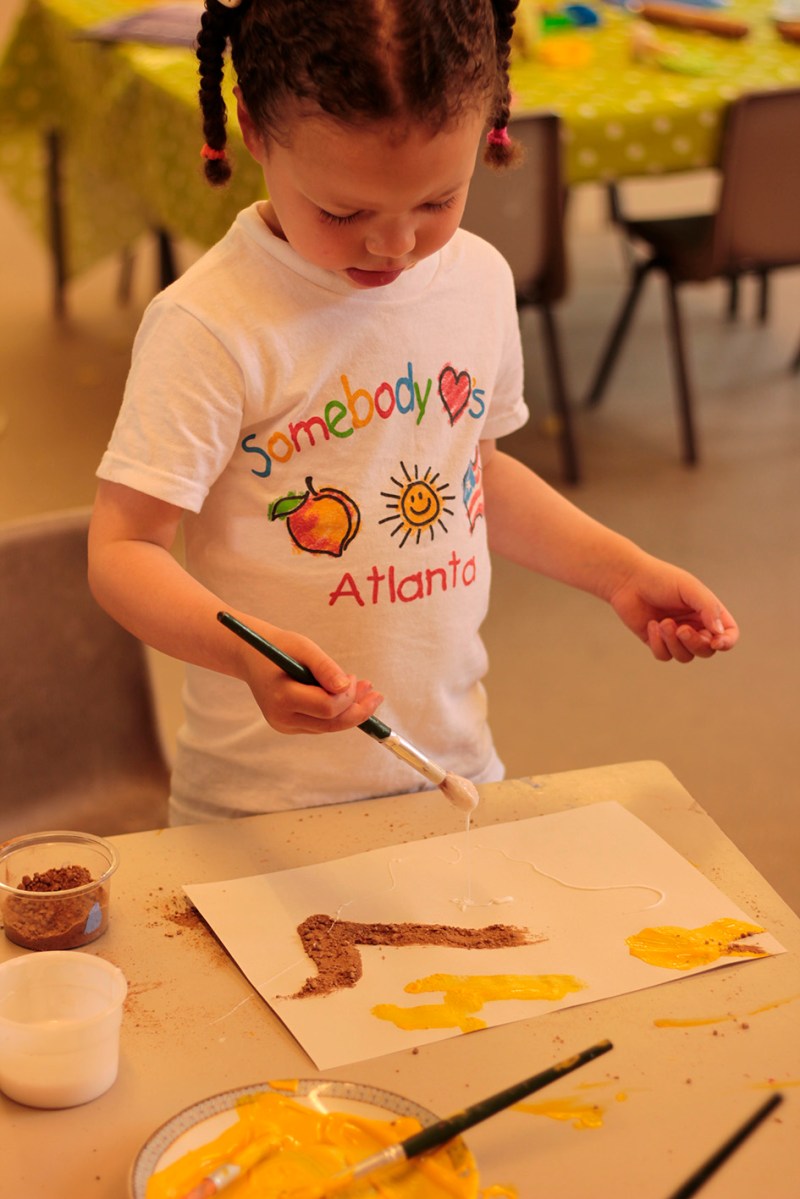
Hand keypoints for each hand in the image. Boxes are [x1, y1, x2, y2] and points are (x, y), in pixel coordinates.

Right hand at [238, 626, 383, 733]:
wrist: (251, 656)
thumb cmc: (278, 647)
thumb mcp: (303, 647)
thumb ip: (324, 666)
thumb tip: (346, 686)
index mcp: (282, 697)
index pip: (327, 707)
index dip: (348, 695)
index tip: (355, 676)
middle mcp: (282, 718)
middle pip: (331, 724)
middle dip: (357, 709)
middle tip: (375, 693)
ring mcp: (285, 725)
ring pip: (329, 726)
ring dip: (350, 710)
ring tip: (367, 690)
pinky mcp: (289, 726)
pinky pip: (321, 724)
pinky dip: (337, 712)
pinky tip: (347, 695)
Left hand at [608, 556, 738, 663]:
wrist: (628, 580)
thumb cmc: (661, 579)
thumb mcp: (690, 588)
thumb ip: (708, 608)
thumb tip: (720, 632)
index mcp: (708, 612)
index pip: (728, 634)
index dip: (727, 642)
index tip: (716, 642)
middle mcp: (695, 626)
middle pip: (706, 651)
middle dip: (694, 643)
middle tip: (681, 629)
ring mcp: (675, 636)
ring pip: (685, 656)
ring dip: (674, 643)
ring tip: (663, 622)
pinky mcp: (657, 642)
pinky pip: (664, 656)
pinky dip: (658, 644)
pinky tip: (651, 625)